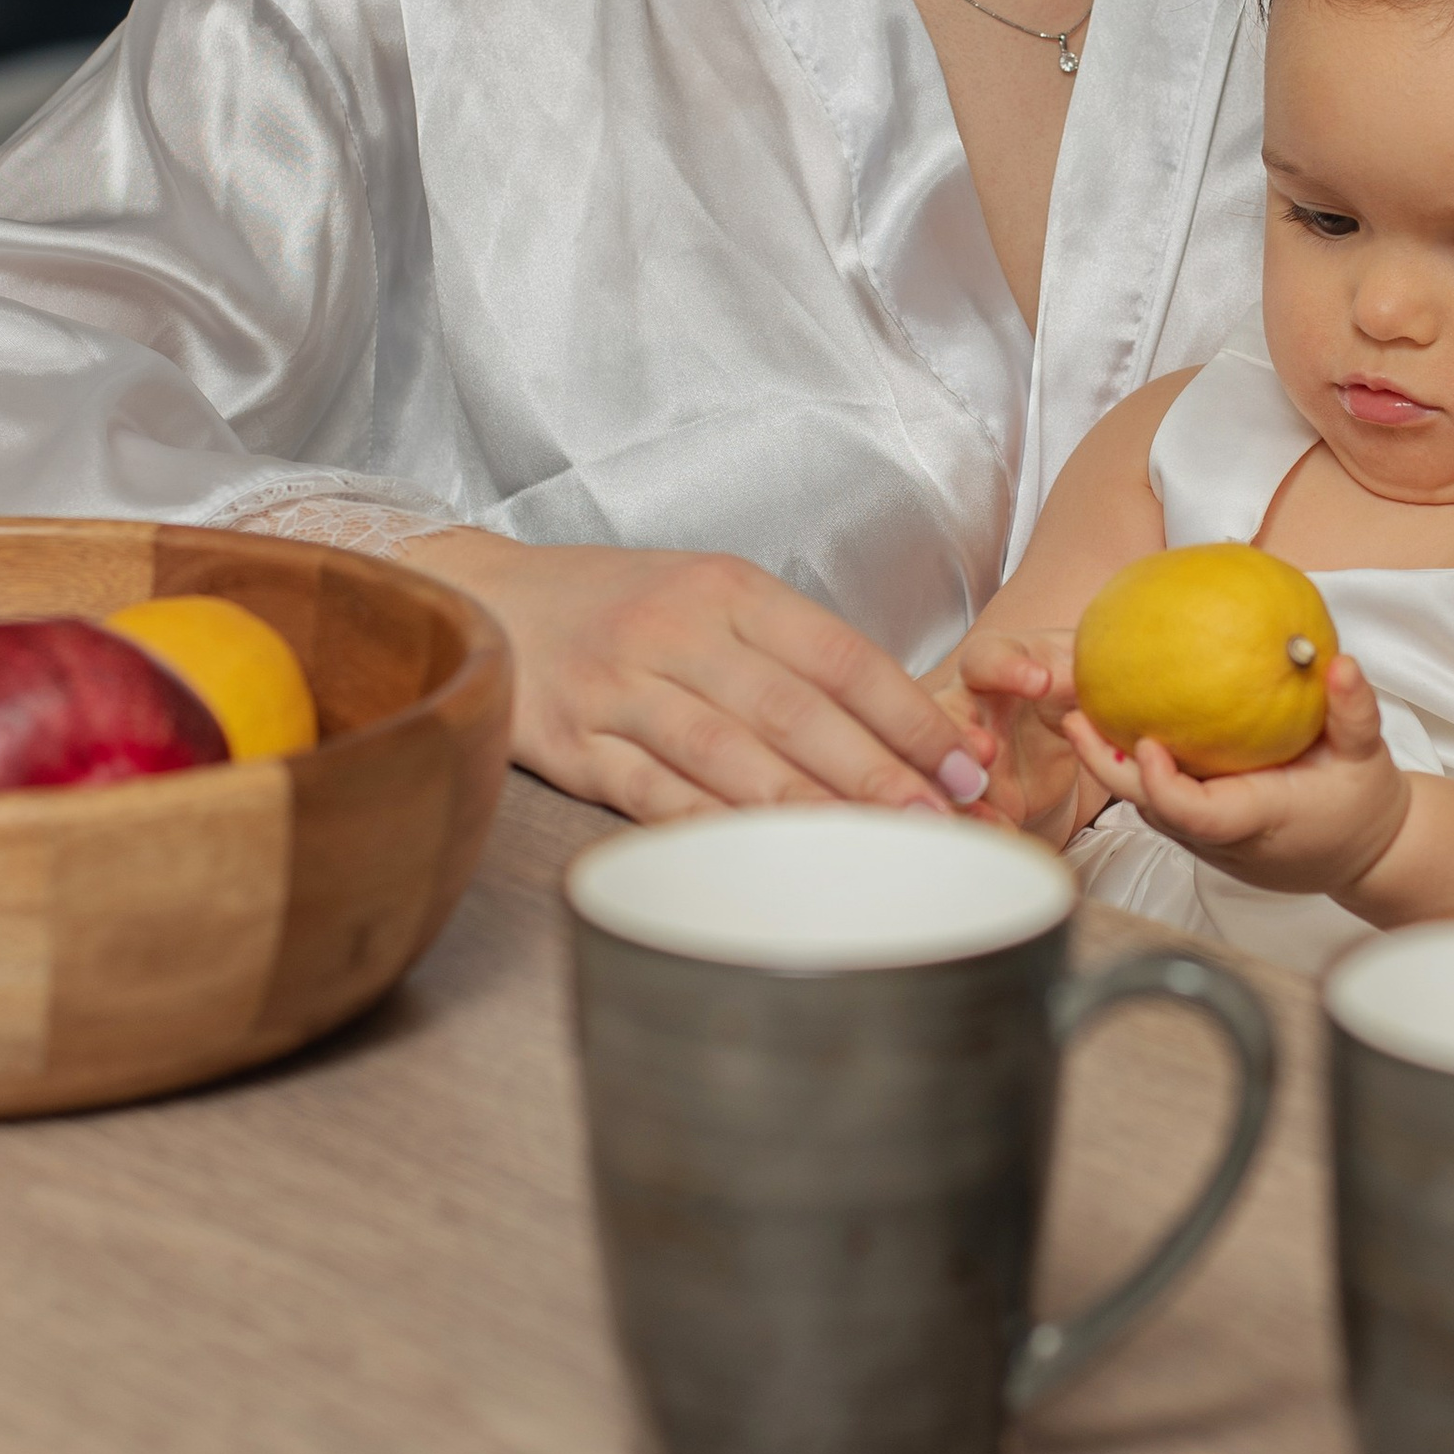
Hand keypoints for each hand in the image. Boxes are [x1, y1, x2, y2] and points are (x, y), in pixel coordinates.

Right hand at [400, 530, 989, 823]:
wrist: (488, 598)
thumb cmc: (616, 605)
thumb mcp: (708, 595)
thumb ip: (790, 651)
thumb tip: (899, 727)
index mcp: (726, 589)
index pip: (840, 656)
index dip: (910, 716)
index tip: (964, 767)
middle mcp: (676, 632)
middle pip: (795, 711)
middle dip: (879, 774)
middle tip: (940, 824)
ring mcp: (622, 689)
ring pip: (731, 757)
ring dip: (810, 811)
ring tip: (873, 849)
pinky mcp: (576, 746)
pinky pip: (655, 796)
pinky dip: (716, 832)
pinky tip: (768, 865)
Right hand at [942, 628, 1085, 839]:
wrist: (1063, 733)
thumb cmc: (1063, 685)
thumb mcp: (1080, 671)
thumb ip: (1089, 670)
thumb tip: (1121, 664)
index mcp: (994, 664)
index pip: (989, 657)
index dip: (1008, 668)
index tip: (1043, 681)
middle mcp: (967, 705)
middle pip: (944, 715)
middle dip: (957, 732)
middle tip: (986, 750)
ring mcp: (964, 752)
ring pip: (941, 768)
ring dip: (957, 786)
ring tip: (984, 807)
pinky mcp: (975, 793)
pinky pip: (966, 809)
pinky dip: (981, 823)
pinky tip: (1002, 831)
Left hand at [1068, 655, 1410, 903]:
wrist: (1363, 851)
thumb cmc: (1360, 805)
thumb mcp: (1367, 755)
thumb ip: (1354, 711)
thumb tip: (1341, 664)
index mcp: (1258, 818)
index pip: (1198, 814)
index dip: (1163, 787)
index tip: (1145, 745)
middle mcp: (1224, 836)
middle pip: (1152, 809)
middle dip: (1107, 768)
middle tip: (1076, 718)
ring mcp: (1209, 837)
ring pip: (1150, 805)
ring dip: (1112, 764)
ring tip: (1081, 713)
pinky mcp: (1204, 829)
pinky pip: (1164, 796)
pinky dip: (1137, 764)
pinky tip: (1120, 718)